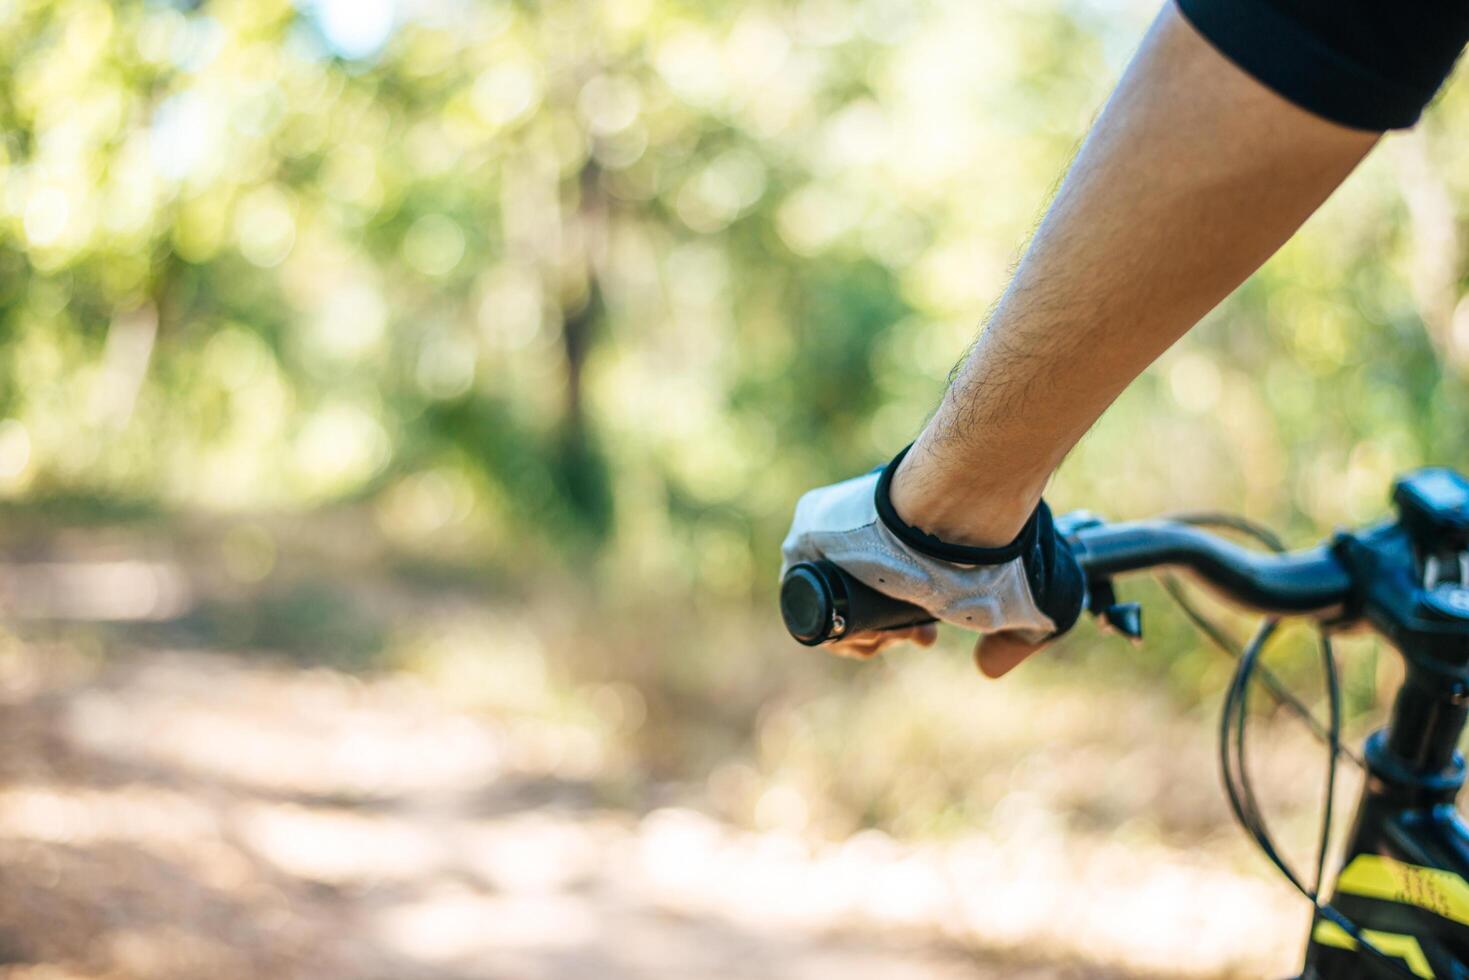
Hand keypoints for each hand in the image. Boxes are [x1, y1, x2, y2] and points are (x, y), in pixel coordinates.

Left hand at [779, 448, 1084, 671]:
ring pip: (831, 609)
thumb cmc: (1000, 544)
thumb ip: (1016, 638)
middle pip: (856, 608)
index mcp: (899, 539)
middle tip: (920, 636)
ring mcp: (830, 531)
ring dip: (867, 638)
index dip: (904, 627)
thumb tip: (987, 669)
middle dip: (890, 635)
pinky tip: (866, 633)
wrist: (966, 506)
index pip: (883, 597)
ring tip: (904, 632)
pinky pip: (803, 595)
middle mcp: (861, 533)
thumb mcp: (1021, 599)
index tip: (930, 636)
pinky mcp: (807, 529)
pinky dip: (828, 626)